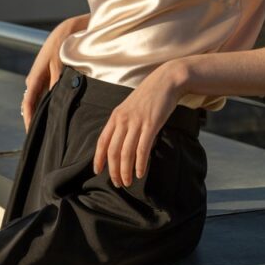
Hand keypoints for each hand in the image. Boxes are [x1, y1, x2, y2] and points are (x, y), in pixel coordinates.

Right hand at [22, 15, 86, 130]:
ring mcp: (41, 79)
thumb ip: (57, 83)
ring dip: (46, 113)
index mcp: (34, 78)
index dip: (29, 120)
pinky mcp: (49, 77)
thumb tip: (55, 102)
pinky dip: (52, 104)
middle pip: (34, 105)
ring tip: (53, 130)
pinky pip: (48, 95)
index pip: (28, 104)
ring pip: (41, 101)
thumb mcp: (60, 65)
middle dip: (38, 120)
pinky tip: (61, 114)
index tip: (32, 134)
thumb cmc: (63, 45)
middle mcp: (35, 80)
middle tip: (44, 139)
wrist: (69, 29)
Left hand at [92, 65, 183, 187]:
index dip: (98, 158)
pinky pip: (142, 148)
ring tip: (127, 182)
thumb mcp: (130, 107)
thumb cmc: (149, 96)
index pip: (102, 141)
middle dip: (113, 170)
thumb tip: (120, 142)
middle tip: (117, 183)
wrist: (166, 81)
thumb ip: (124, 122)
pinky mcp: (151, 124)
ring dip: (125, 171)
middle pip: (113, 151)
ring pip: (126, 153)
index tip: (98, 171)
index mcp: (116, 116)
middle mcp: (123, 120)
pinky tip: (140, 173)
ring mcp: (137, 122)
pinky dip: (140, 164)